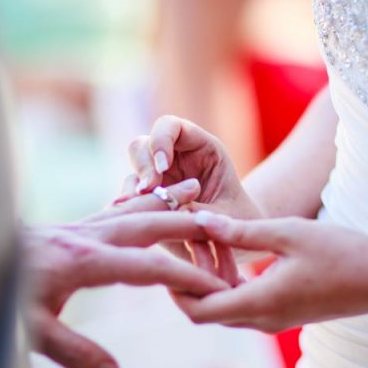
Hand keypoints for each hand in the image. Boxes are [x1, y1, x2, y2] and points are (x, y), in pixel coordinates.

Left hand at [24, 180, 229, 367]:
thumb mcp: (29, 331)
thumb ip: (73, 352)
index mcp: (84, 261)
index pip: (151, 267)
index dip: (190, 277)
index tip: (219, 289)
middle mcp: (87, 236)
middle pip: (151, 224)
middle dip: (190, 226)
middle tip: (224, 226)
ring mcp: (79, 227)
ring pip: (134, 209)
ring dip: (167, 202)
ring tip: (195, 191)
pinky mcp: (70, 227)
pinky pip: (116, 211)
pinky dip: (141, 204)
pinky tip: (148, 202)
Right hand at [121, 115, 260, 220]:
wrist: (234, 241)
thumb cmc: (237, 219)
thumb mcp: (227, 214)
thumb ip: (200, 210)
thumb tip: (170, 209)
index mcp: (201, 148)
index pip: (171, 126)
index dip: (161, 140)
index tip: (163, 167)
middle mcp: (174, 159)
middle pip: (142, 146)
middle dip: (143, 167)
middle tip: (149, 190)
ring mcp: (158, 180)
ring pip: (133, 174)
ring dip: (134, 191)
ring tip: (144, 211)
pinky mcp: (148, 202)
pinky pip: (130, 201)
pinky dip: (130, 210)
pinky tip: (138, 222)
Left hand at [170, 212, 367, 332]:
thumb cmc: (342, 253)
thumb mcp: (288, 233)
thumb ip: (241, 231)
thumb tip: (199, 220)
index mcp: (259, 304)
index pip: (196, 311)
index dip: (173, 287)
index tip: (165, 254)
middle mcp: (262, 320)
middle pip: (205, 311)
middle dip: (188, 279)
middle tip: (185, 239)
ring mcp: (274, 320)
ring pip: (225, 306)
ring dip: (211, 277)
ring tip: (209, 238)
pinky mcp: (285, 312)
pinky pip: (244, 303)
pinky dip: (230, 281)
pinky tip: (234, 250)